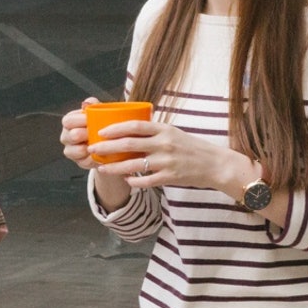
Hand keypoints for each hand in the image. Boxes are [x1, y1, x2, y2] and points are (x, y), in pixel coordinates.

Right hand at [59, 99, 99, 170]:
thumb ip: (93, 105)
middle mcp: (67, 136)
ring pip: (76, 151)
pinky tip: (101, 154)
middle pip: (71, 136)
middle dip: (84, 134)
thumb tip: (89, 102)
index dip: (80, 120)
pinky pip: (85, 162)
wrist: (108, 142)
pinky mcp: (79, 162)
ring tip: (99, 144)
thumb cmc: (100, 124)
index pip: (68, 120)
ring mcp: (71, 150)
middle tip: (96, 133)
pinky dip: (94, 158)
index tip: (91, 120)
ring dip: (89, 148)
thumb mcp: (98, 112)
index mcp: (69, 122)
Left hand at [93, 117, 248, 197]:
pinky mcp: (169, 177)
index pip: (135, 126)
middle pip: (129, 144)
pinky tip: (125, 180)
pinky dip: (133, 181)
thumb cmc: (192, 147)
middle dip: (107, 147)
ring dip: (114, 167)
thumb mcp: (174, 133)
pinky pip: (145, 180)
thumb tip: (131, 129)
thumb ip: (155, 131)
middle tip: (92, 149)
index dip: (116, 128)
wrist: (215, 164)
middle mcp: (164, 144)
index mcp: (164, 129)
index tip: (101, 131)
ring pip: (133, 165)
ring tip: (101, 167)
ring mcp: (166, 161)